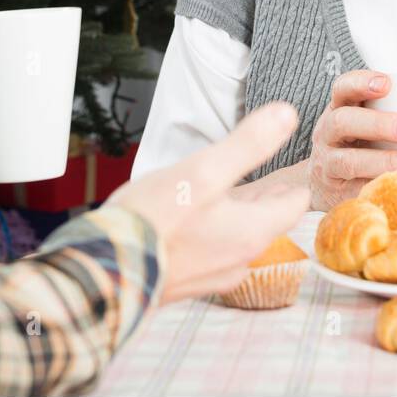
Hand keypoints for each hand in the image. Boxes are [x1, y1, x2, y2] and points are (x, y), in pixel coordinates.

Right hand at [108, 103, 310, 303]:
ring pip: (238, 237)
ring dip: (236, 215)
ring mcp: (214, 275)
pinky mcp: (188, 282)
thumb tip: (287, 114)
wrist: (102, 270)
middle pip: (266, 222)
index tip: (288, 165)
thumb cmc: (152, 220)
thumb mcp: (203, 170)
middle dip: (265, 198)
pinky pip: (212, 252)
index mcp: (251, 232)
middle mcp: (240, 260)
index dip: (291, 181)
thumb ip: (248, 143)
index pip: (294, 204)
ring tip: (229, 194)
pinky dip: (211, 233)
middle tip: (266, 178)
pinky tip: (193, 221)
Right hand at [307, 70, 396, 211]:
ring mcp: (328, 164)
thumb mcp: (363, 120)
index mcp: (337, 109)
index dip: (361, 83)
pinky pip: (356, 191)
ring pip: (349, 161)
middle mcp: (327, 133)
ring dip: (386, 160)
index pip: (342, 88)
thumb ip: (390, 108)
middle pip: (343, 122)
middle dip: (378, 124)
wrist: (323, 183)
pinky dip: (382, 187)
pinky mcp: (335, 192)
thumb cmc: (357, 144)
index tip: (387, 83)